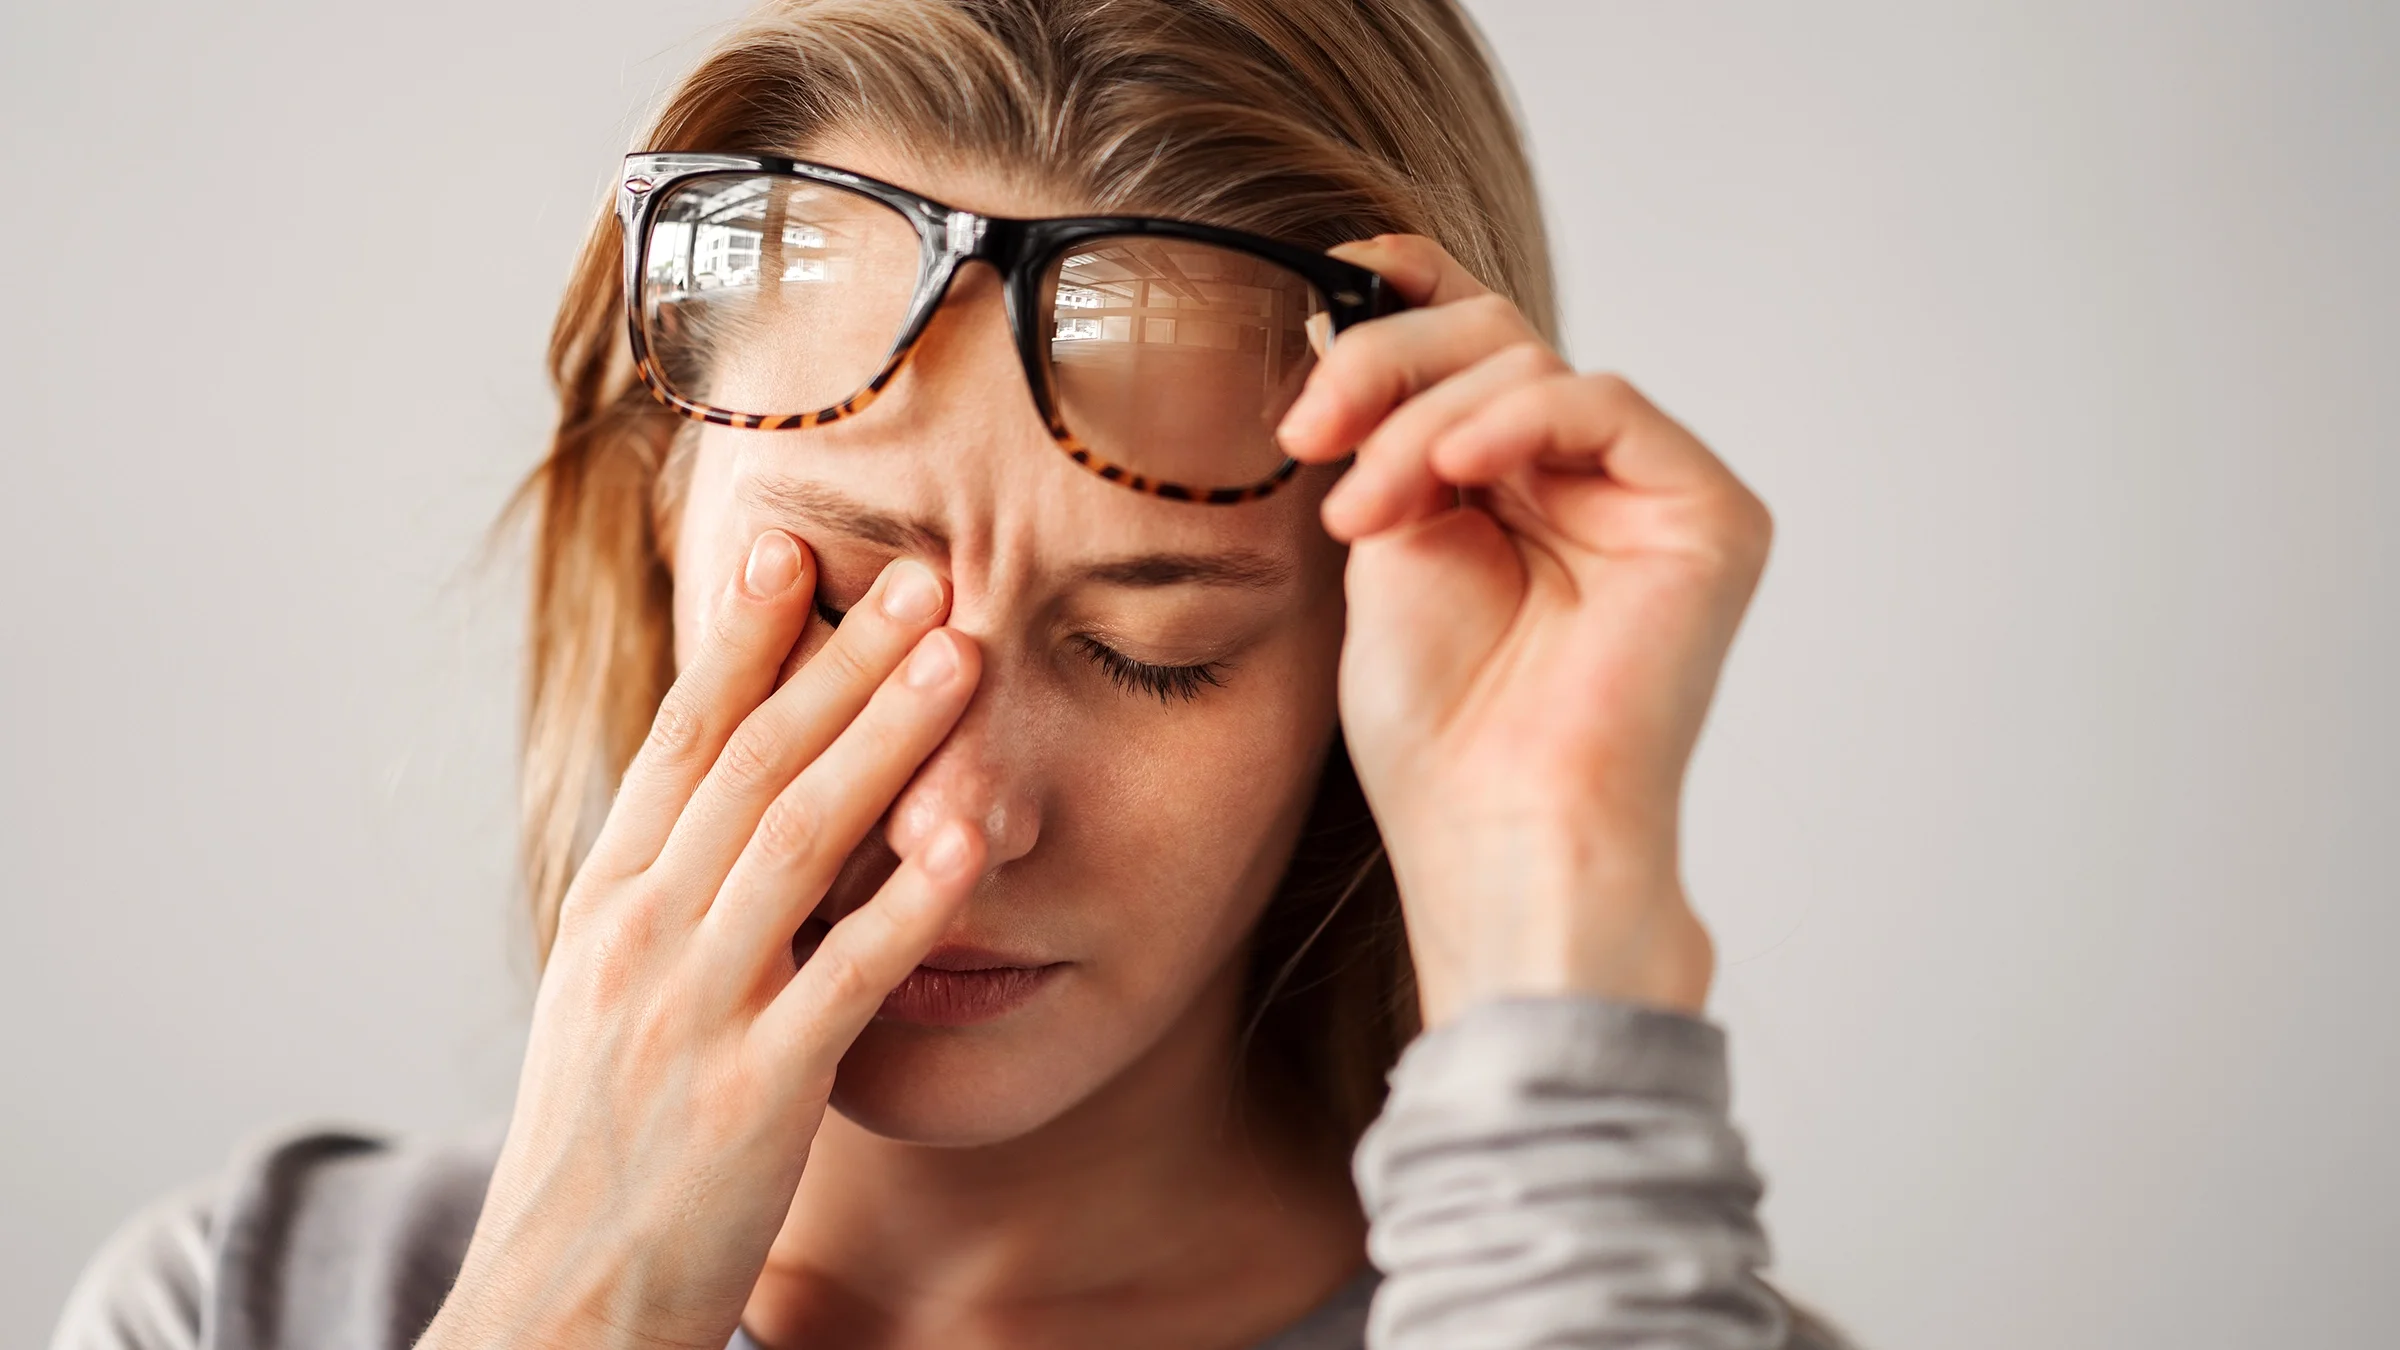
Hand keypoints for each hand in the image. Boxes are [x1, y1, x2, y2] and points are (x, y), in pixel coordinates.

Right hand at [419, 535, 985, 1349]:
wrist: (556, 1301)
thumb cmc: (601, 1147)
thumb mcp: (610, 999)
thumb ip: (669, 897)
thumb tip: (732, 800)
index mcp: (605, 905)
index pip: (678, 745)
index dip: (739, 643)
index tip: (792, 549)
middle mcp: (641, 936)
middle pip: (749, 765)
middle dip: (837, 660)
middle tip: (919, 573)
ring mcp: (696, 1009)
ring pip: (797, 841)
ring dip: (883, 737)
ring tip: (960, 653)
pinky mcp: (758, 1092)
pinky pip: (847, 978)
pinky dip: (908, 903)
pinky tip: (968, 840)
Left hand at [1277, 235, 1772, 1025]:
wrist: (1496, 832)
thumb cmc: (1438, 728)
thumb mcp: (1381, 544)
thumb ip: (1382, 434)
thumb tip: (1337, 319)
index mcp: (1514, 486)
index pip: (1471, 347)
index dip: (1405, 291)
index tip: (1324, 269)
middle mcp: (1588, 480)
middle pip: (1493, 339)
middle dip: (1384, 364)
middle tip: (1306, 431)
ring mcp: (1651, 495)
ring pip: (1532, 366)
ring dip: (1422, 422)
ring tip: (1364, 513)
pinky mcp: (1708, 515)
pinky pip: (1606, 405)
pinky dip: (1517, 420)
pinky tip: (1453, 474)